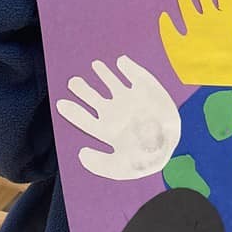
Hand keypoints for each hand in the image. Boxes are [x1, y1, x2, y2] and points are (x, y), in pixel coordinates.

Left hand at [56, 55, 180, 179]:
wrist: (171, 149)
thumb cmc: (144, 161)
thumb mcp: (120, 168)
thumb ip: (99, 164)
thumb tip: (81, 153)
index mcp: (106, 129)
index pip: (84, 119)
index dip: (72, 111)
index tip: (60, 103)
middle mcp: (115, 112)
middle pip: (92, 97)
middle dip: (83, 89)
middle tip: (74, 82)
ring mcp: (130, 99)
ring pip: (111, 82)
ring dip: (103, 73)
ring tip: (96, 65)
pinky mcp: (145, 89)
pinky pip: (135, 75)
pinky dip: (129, 68)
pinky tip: (121, 62)